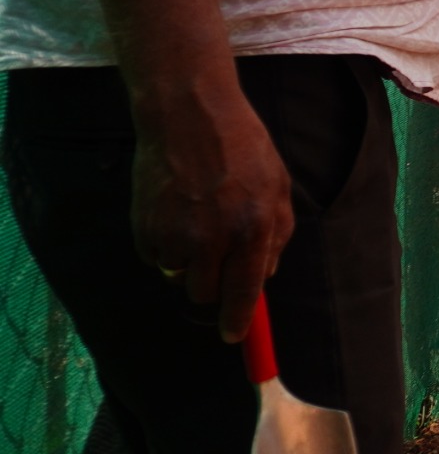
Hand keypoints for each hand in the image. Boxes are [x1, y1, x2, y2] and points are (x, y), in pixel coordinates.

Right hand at [130, 79, 294, 343]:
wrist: (189, 116)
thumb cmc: (242, 148)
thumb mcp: (278, 187)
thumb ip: (277, 234)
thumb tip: (265, 277)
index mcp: (254, 228)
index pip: (245, 291)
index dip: (238, 321)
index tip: (233, 337)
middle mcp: (215, 237)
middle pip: (206, 294)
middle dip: (211, 285)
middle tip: (214, 257)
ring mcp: (176, 234)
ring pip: (179, 277)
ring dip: (187, 262)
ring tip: (196, 220)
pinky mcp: (145, 227)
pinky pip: (155, 257)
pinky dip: (164, 245)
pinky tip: (174, 210)